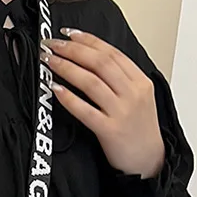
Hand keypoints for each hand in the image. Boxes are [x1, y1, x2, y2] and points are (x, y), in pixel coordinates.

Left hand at [42, 28, 164, 178]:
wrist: (148, 161)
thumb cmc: (139, 131)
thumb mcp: (138, 98)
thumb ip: (122, 80)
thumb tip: (93, 62)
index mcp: (140, 81)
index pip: (112, 53)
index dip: (88, 41)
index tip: (69, 34)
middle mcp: (132, 93)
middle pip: (100, 63)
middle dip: (73, 50)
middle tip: (51, 45)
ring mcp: (121, 111)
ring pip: (91, 82)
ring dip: (67, 68)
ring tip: (49, 62)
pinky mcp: (110, 130)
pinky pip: (85, 111)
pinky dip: (69, 98)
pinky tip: (55, 89)